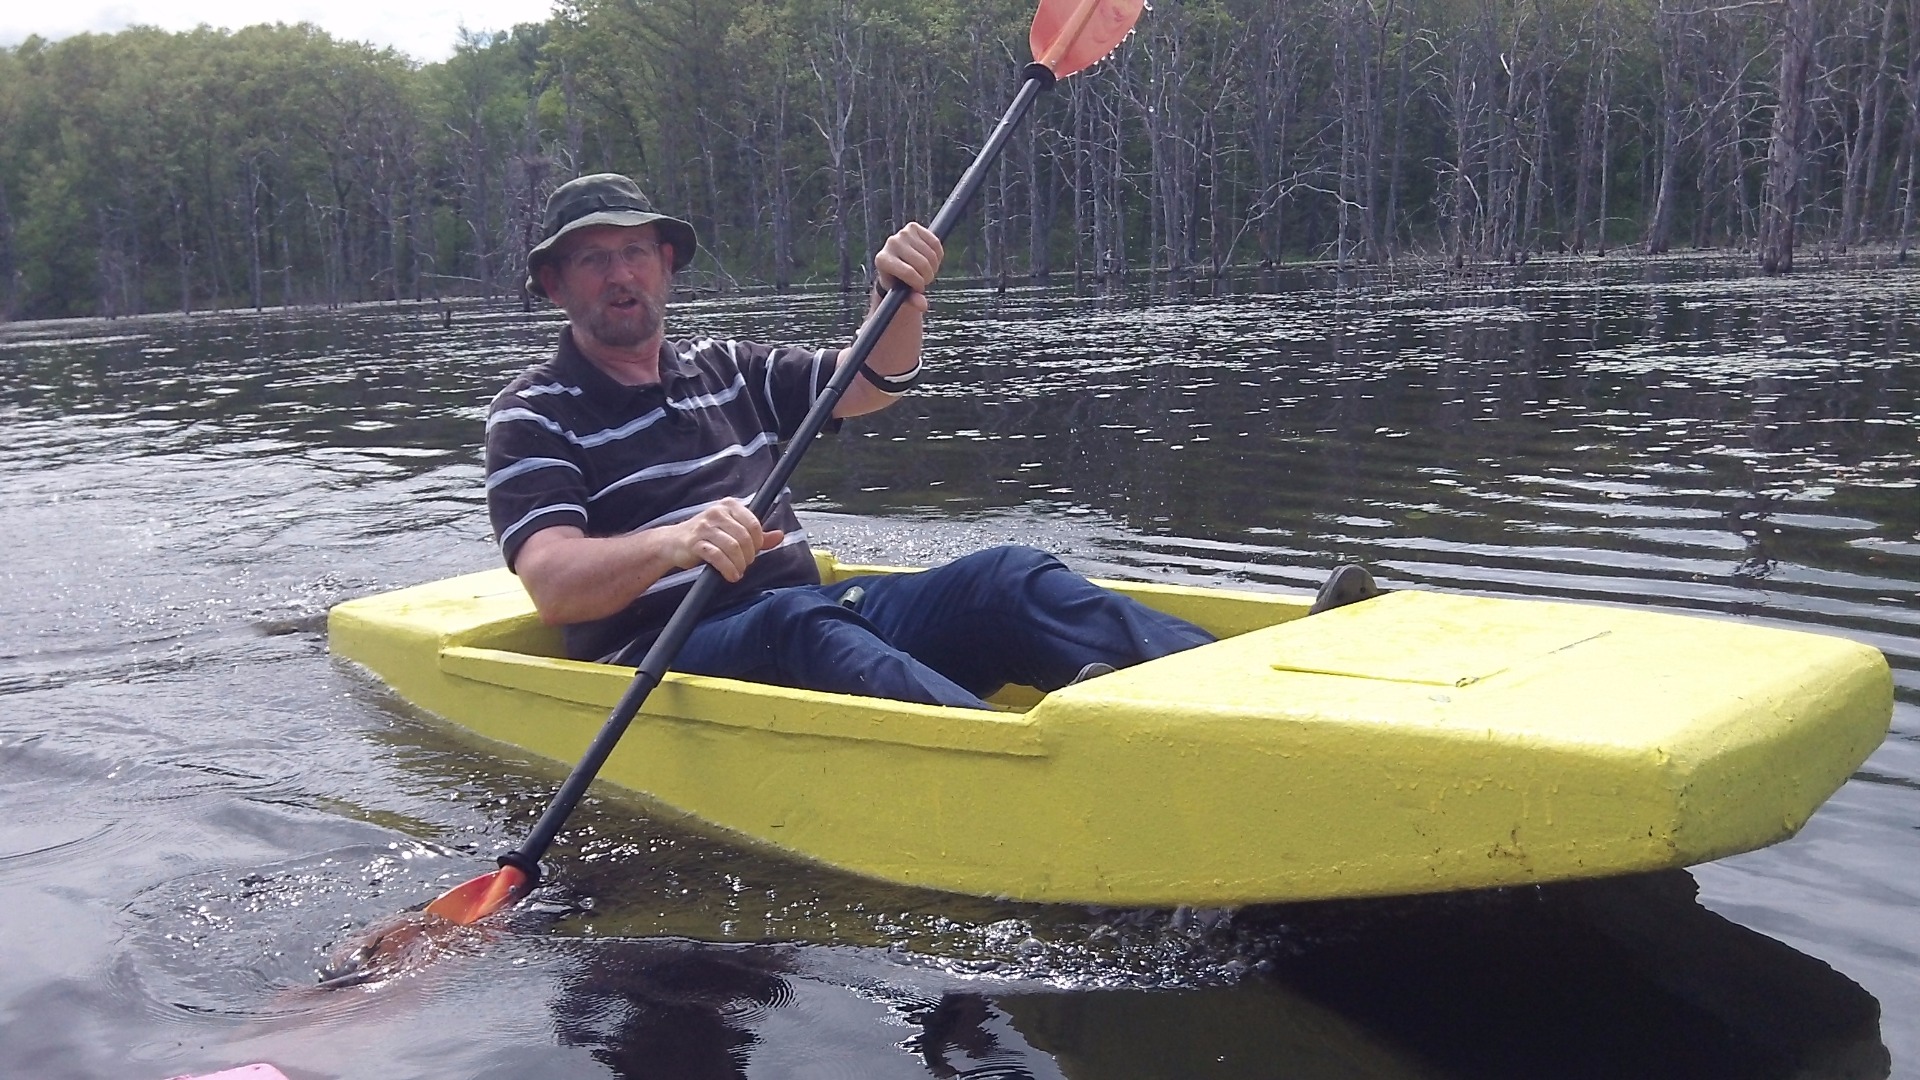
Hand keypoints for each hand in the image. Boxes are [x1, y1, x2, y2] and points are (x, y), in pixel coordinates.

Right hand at [669, 498, 783, 581]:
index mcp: (729, 506)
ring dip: (739, 564)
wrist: (673, 543)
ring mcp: (704, 526)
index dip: (758, 543)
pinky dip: (727, 568)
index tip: (754, 553)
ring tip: (738, 571)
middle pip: (744, 537)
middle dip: (749, 555)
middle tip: (746, 564)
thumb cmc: (707, 536)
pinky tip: (731, 575)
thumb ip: (757, 535)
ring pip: (732, 547)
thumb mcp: (733, 531)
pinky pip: (717, 556)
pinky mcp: (694, 542)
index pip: (753, 524)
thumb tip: (780, 535)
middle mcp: (717, 512)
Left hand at [873, 222, 942, 313]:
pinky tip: (932, 260)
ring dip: (934, 267)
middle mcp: (891, 243)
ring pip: (931, 254)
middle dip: (928, 276)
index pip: (909, 273)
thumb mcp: (901, 293)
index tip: (919, 289)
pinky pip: (935, 242)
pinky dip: (938, 255)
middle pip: (922, 263)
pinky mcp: (913, 227)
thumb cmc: (897, 281)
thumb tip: (922, 305)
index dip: (919, 283)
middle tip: (924, 280)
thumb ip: (911, 300)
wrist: (896, 262)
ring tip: (926, 271)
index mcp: (882, 260)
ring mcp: (902, 233)